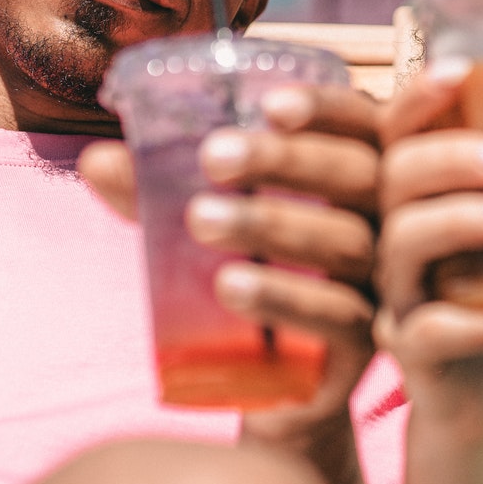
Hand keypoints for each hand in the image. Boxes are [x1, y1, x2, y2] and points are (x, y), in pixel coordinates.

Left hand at [80, 84, 381, 447]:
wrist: (270, 379)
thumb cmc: (248, 271)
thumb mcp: (206, 219)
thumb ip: (160, 190)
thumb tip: (97, 159)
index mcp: (361, 169)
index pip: (360, 122)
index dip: (325, 107)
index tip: (269, 103)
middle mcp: (386, 220)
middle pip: (358, 174)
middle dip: (287, 159)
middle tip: (214, 156)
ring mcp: (384, 284)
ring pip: (347, 243)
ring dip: (275, 224)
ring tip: (200, 219)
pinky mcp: (367, 345)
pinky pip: (340, 318)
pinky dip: (285, 298)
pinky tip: (229, 286)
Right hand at [372, 58, 482, 427]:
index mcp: (419, 191)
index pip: (398, 129)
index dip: (419, 96)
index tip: (463, 69)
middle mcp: (394, 231)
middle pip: (396, 176)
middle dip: (454, 158)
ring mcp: (396, 291)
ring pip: (401, 244)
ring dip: (463, 221)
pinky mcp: (409, 349)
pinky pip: (432, 332)